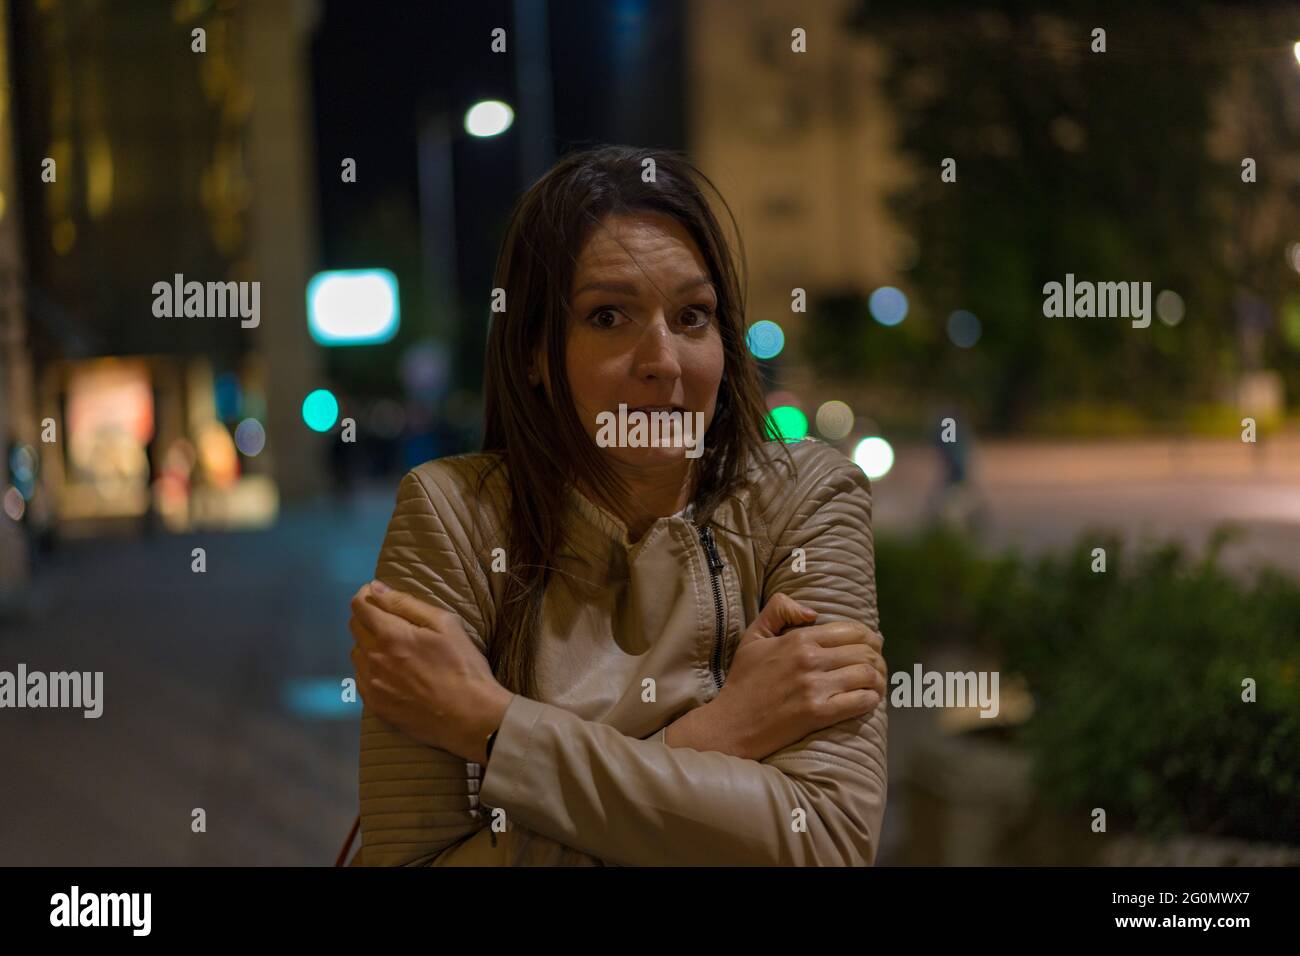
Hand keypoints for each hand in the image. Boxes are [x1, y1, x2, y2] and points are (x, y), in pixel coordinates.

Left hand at [348, 580, 513, 763]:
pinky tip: (395, 674)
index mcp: (390, 635)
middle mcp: (373, 658)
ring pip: (357, 653)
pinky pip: (361, 678)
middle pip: (355, 627)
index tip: (379, 595)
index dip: (367, 594)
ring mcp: (371, 684)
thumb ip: (405, 604)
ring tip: (397, 650)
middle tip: (394, 622)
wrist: (469, 717)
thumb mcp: (444, 624)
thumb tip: (375, 588)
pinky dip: (372, 669)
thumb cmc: (463, 666)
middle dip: (369, 617)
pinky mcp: (374, 705)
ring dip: (369, 644)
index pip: (360, 605)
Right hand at [674, 593, 885, 760]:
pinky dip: (872, 699)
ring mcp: (815, 688)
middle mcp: (809, 660)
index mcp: (798, 639)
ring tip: (878, 683)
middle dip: (879, 658)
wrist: (732, 723)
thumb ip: (778, 610)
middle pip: (865, 652)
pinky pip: (860, 702)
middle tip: (879, 665)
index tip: (874, 644)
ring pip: (868, 675)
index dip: (870, 636)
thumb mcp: (754, 636)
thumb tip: (813, 611)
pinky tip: (870, 699)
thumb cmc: (744, 680)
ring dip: (879, 679)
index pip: (851, 630)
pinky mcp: (818, 714)